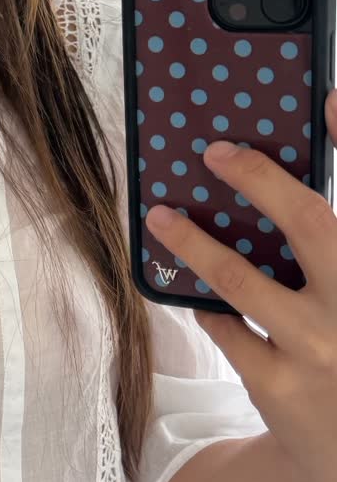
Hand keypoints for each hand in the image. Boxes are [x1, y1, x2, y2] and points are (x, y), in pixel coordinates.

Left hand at [144, 85, 336, 481]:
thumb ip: (324, 248)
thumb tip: (274, 189)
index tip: (330, 96)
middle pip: (310, 222)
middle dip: (260, 178)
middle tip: (215, 152)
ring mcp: (321, 348)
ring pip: (243, 279)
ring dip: (195, 243)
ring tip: (161, 217)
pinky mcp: (278, 385)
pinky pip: (225, 326)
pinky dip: (205, 302)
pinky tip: (188, 285)